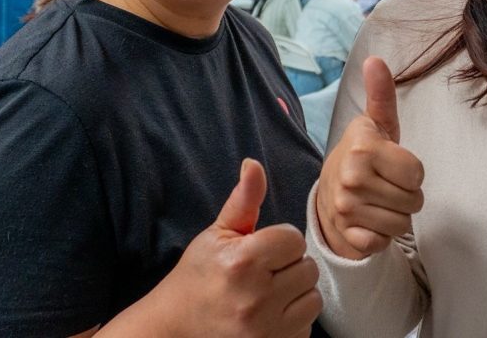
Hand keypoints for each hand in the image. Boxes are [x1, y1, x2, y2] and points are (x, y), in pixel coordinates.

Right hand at [111, 159, 320, 337]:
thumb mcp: (216, 235)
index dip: (279, 242)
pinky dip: (294, 320)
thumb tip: (254, 164)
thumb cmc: (197, 278)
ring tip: (268, 294)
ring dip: (296, 294)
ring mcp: (266, 329)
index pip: (294, 239)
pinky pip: (307, 327)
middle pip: (308, 268)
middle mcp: (256, 298)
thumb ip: (243, 201)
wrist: (174, 329)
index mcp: (242, 262)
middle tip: (262, 273)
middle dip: (288, 267)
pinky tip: (270, 316)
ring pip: (312, 298)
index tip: (259, 251)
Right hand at [315, 56, 424, 259]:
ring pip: (403, 224)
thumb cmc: (362, 158)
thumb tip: (375, 59)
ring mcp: (347, 209)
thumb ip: (380, 95)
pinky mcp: (347, 236)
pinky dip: (380, 237)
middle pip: (414, 201)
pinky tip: (369, 223)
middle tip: (385, 186)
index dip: (411, 172)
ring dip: (396, 217)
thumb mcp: (374, 125)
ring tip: (378, 203)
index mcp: (363, 147)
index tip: (392, 166)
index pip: (417, 173)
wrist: (328, 196)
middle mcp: (352, 177)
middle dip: (406, 197)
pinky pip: (384, 243)